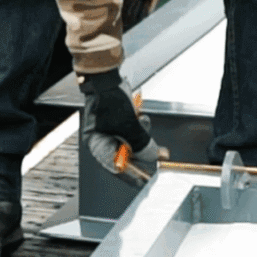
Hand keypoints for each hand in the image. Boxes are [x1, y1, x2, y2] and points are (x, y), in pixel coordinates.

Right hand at [79, 70, 166, 186]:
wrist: (107, 76)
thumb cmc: (109, 98)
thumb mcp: (128, 124)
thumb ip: (140, 142)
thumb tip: (151, 156)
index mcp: (97, 144)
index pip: (115, 167)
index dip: (132, 174)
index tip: (146, 180)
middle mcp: (103, 139)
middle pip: (126, 154)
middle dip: (142, 150)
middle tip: (159, 155)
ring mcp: (112, 130)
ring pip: (132, 141)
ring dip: (141, 133)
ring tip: (141, 121)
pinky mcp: (120, 121)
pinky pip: (133, 130)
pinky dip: (139, 125)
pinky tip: (138, 116)